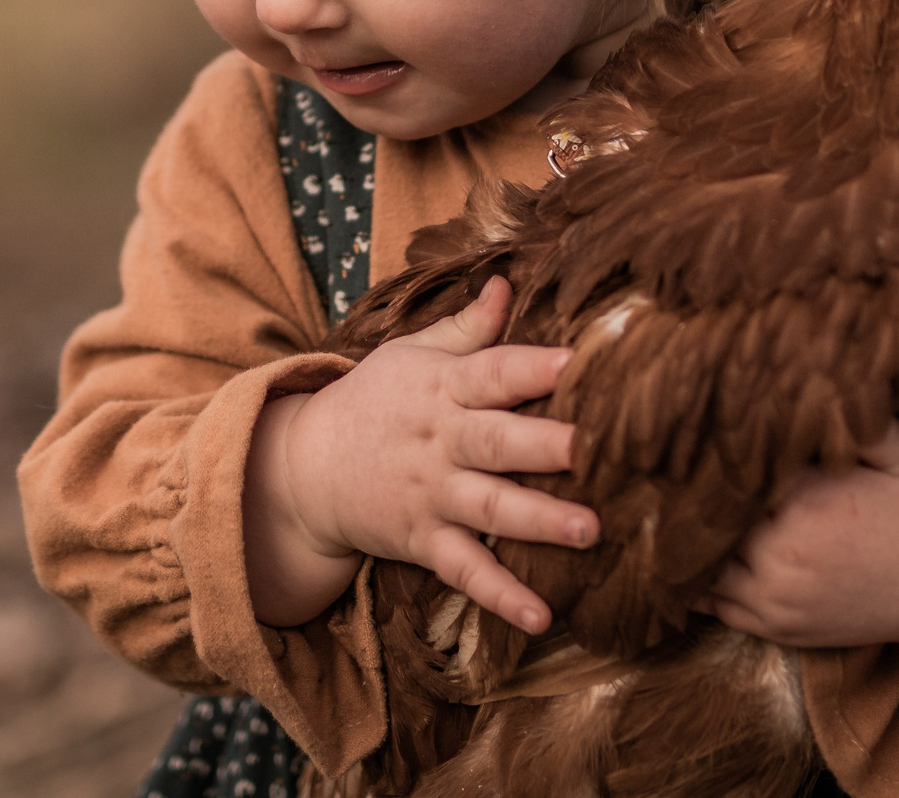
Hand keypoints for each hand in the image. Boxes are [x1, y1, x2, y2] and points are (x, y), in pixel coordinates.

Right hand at [244, 277, 598, 632]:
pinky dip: (500, 595)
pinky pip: (465, 571)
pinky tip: (540, 617)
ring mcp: (431, 494)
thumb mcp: (410, 354)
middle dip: (546, 445)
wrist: (303, 467)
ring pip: (490, 508)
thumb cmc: (372, 402)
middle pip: (498, 441)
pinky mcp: (422, 540)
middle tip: (595, 450)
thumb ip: (466, 327)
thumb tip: (508, 281)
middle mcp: (441, 441)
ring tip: (590, 532)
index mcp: (444, 388)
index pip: (493, 371)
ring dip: (539, 520)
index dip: (534, 366)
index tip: (578, 362)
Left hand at [700, 420, 898, 673]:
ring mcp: (776, 600)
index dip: (717, 454)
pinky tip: (697, 551)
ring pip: (702, 563)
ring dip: (694, 538)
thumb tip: (826, 383)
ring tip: (686, 508)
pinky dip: (699, 578)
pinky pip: (714, 605)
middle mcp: (782, 558)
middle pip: (708, 519)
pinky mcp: (777, 629)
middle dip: (699, 494)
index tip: (707, 434)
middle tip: (683, 467)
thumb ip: (863, 419)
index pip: (731, 474)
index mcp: (806, 507)